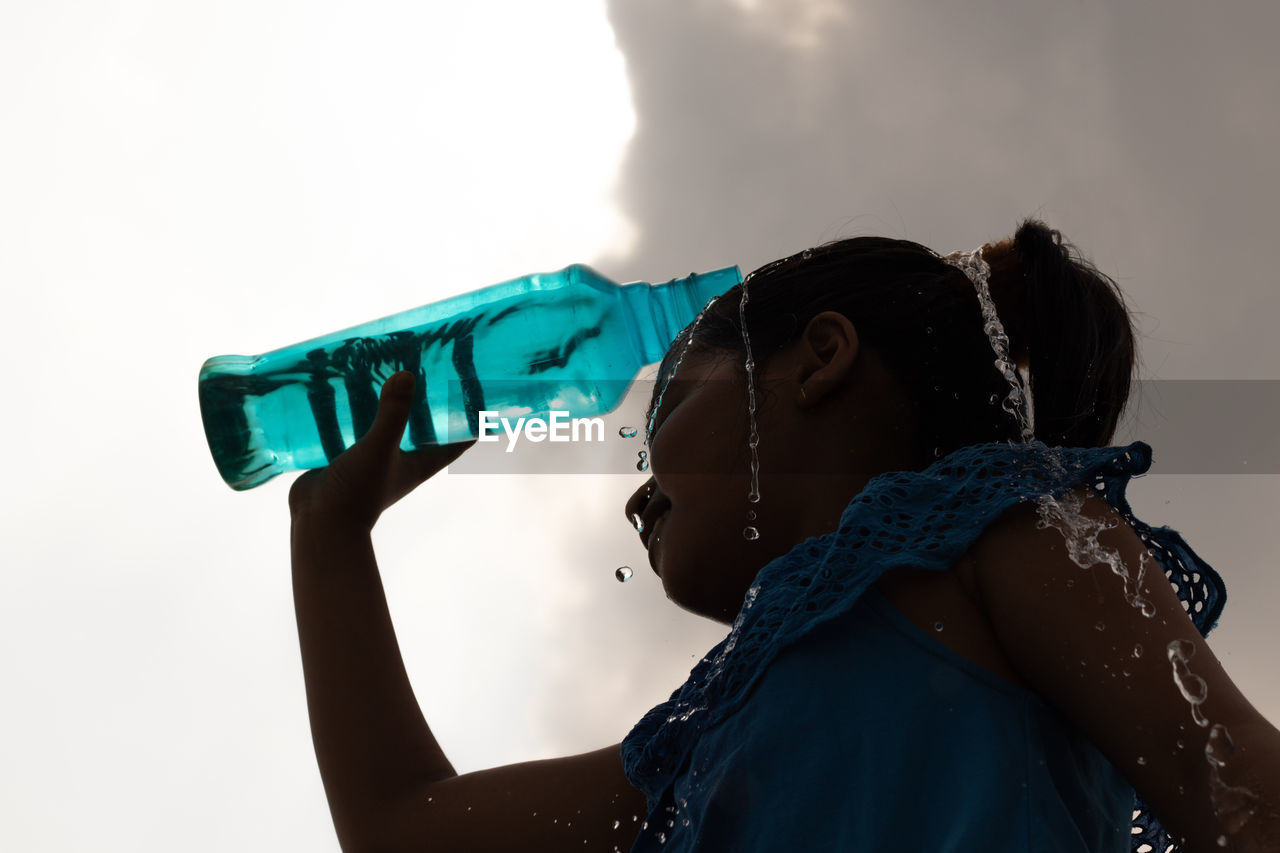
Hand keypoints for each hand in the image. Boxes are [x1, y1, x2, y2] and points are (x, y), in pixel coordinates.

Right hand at [288, 371, 475, 530]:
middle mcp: (398, 462)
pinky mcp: (345, 460)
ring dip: (380, 404)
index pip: (455, 442)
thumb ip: (393, 414)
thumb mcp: (379, 447)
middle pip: (419, 429)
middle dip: (422, 404)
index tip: (479, 396)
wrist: (319, 524)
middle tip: (423, 370)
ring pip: (381, 426)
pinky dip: (345, 414)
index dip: (468, 422)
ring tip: (378, 372)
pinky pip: (348, 431)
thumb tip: (407, 375)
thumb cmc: (358, 492)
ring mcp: (371, 462)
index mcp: (419, 464)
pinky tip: (335, 392)